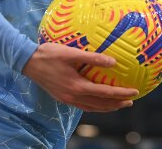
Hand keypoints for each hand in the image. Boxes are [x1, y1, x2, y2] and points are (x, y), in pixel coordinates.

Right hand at [22, 42, 138, 111]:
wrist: (28, 62)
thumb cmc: (50, 54)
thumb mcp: (72, 53)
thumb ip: (93, 58)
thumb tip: (113, 62)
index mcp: (77, 86)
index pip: (105, 93)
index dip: (121, 93)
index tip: (134, 92)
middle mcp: (73, 96)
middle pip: (100, 104)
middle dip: (117, 104)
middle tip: (131, 101)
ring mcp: (67, 99)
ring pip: (92, 107)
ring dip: (107, 107)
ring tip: (119, 105)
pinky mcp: (62, 97)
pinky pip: (83, 106)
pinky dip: (95, 106)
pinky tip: (98, 102)